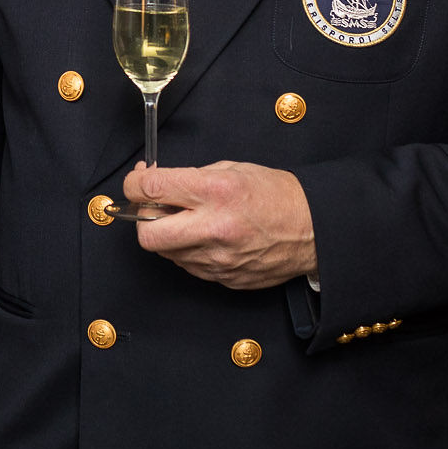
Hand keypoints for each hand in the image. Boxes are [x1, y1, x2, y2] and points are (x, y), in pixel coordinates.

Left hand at [123, 161, 316, 288]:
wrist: (313, 230)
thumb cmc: (276, 195)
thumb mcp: (233, 170)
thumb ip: (191, 179)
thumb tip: (155, 185)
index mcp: (216, 191)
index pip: (152, 189)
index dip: (134, 183)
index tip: (137, 181)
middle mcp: (214, 227)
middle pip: (147, 233)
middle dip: (141, 217)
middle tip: (152, 206)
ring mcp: (218, 258)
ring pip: (166, 252)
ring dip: (166, 235)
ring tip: (187, 221)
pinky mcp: (223, 278)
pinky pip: (188, 265)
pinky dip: (187, 251)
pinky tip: (204, 237)